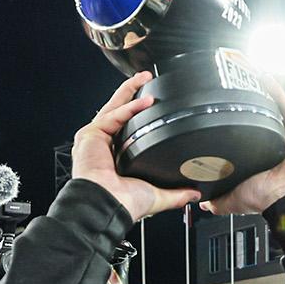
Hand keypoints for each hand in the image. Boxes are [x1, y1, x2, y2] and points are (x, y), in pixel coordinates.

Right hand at [71, 71, 203, 223]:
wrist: (108, 205)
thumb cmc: (124, 203)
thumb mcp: (157, 196)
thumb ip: (177, 194)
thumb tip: (194, 194)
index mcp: (116, 157)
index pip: (127, 127)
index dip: (138, 112)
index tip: (153, 103)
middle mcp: (103, 145)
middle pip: (118, 110)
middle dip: (132, 91)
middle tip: (148, 79)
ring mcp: (95, 138)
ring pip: (113, 106)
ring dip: (129, 90)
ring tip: (145, 79)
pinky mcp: (90, 134)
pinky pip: (112, 115)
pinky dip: (129, 108)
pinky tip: (145, 102)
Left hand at [202, 76, 284, 216]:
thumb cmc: (266, 197)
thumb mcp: (231, 199)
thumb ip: (216, 200)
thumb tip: (200, 201)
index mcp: (258, 154)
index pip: (243, 129)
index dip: (232, 115)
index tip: (217, 103)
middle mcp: (271, 141)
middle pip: (257, 111)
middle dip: (245, 95)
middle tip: (229, 79)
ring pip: (271, 103)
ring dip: (258, 87)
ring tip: (243, 69)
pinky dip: (275, 88)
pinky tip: (262, 76)